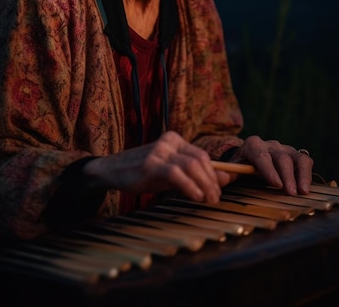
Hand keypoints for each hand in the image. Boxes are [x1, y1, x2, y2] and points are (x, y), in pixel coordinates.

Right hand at [83, 130, 226, 203]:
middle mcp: (168, 142)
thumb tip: (225, 179)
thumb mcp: (172, 172)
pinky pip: (176, 174)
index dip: (214, 173)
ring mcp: (159, 151)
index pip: (202, 155)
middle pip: (200, 159)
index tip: (220, 190)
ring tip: (209, 199)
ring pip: (191, 165)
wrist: (113, 170)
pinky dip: (189, 186)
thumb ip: (195, 174)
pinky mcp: (150, 164)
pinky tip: (196, 197)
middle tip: (216, 198)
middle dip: (212, 181)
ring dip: (204, 185)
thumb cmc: (144, 172)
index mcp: (175, 140)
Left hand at [228, 135, 313, 194]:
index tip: (276, 184)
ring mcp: (284, 149)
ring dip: (301, 175)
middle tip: (290, 193)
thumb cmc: (240, 166)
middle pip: (281, 158)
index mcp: (252, 145)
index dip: (269, 170)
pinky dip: (307, 174)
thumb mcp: (232, 168)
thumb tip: (220, 177)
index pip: (261, 156)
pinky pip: (305, 161)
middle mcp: (270, 145)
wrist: (249, 157)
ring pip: (296, 158)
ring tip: (303, 192)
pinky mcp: (295, 155)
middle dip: (286, 176)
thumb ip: (227, 172)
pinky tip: (306, 188)